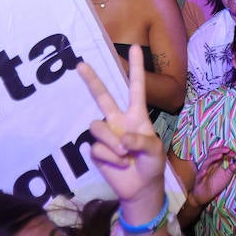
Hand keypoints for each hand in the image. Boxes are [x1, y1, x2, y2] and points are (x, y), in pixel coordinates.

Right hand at [77, 45, 166, 204]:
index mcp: (137, 115)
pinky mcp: (96, 150)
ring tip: (126, 155)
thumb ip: (142, 140)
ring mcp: (106, 134)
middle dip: (92, 80)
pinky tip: (119, 164)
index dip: (135, 68)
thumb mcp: (155, 151)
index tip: (135, 47)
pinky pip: (97, 147)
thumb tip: (123, 137)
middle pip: (103, 96)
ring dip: (112, 142)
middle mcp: (118, 120)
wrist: (141, 189)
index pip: (136, 88)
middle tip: (80, 64)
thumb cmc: (152, 165)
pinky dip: (110, 157)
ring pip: (98, 126)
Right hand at [189, 145, 235, 206]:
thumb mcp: (226, 177)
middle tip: (228, 150)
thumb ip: (230, 170)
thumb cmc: (215, 184)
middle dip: (220, 150)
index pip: (219, 153)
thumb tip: (235, 164)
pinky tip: (204, 171)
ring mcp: (203, 172)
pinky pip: (199, 175)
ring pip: (206, 162)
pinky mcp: (199, 180)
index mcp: (215, 163)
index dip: (226, 151)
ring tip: (220, 156)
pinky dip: (201, 173)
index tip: (233, 153)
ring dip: (213, 158)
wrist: (205, 195)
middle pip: (212, 154)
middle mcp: (208, 165)